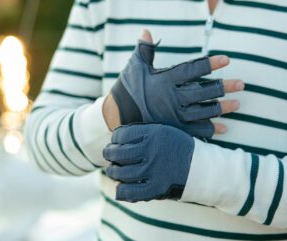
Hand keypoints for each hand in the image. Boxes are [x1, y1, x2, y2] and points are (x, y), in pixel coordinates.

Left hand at [103, 123, 193, 201]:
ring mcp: (154, 170)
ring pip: (121, 173)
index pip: (122, 134)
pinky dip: (121, 190)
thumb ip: (142, 132)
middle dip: (108, 154)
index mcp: (154, 133)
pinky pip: (130, 192)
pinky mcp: (157, 188)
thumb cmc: (178, 148)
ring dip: (112, 172)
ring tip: (112, 170)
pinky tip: (120, 187)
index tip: (114, 142)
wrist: (201, 168)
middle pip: (118, 153)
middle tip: (107, 154)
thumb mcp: (164, 131)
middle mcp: (152, 150)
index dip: (114, 139)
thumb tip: (116, 137)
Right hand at [104, 30, 243, 137]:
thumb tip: (146, 31)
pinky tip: (223, 129)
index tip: (227, 60)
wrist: (117, 116)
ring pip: (202, 112)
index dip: (210, 64)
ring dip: (221, 108)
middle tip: (241, 84)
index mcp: (164, 80)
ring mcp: (173, 116)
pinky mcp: (172, 129)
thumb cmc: (127, 89)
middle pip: (202, 92)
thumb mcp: (134, 67)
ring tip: (237, 105)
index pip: (191, 70)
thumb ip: (144, 50)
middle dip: (223, 87)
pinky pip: (194, 131)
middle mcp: (171, 98)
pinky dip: (210, 130)